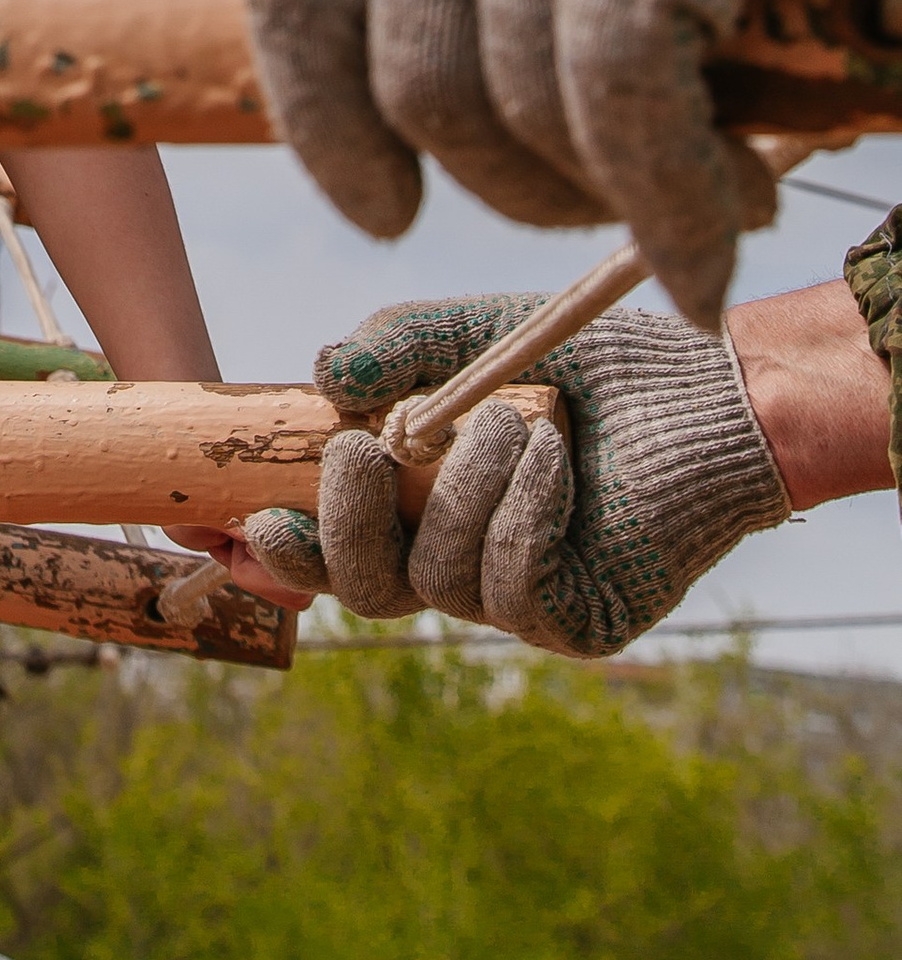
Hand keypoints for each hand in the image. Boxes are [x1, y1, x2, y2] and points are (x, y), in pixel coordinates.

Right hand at [237, 291, 788, 655]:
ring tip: (511, 418)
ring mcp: (516, 600)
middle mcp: (458, 561)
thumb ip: (399, 346)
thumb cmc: (597, 364)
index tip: (247, 518)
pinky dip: (518, 511)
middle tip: (358, 452)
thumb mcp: (477, 338)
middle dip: (343, 528)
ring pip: (435, 581)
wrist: (713, 393)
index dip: (281, 548)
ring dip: (459, 490)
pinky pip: (510, 586)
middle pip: (364, 592)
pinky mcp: (575, 621)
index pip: (331, 550)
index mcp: (420, 505)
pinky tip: (549, 455)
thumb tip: (320, 373)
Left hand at [245, 0, 901, 322]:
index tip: (391, 211)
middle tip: (645, 206)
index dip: (324, 123)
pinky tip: (726, 227)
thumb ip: (466, 0)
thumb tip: (376, 175)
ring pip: (526, 109)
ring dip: (635, 203)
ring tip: (728, 192)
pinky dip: (674, 198)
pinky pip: (621, 94)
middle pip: (423, 91)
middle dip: (532, 191)